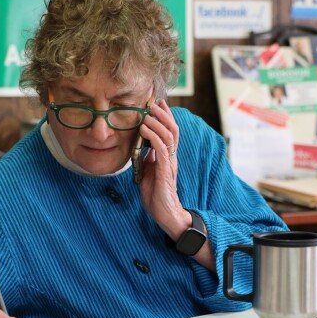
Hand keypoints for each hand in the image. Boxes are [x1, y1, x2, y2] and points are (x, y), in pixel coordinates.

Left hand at [137, 99, 187, 238]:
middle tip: (153, 103)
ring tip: (147, 113)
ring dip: (157, 122)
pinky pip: (162, 149)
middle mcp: (171, 157)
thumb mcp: (149, 173)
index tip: (158, 103)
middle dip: (163, 114)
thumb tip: (143, 148)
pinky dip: (153, 136)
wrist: (165, 214)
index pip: (170, 132)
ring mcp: (169, 163)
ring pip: (168, 136)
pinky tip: (144, 129)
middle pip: (172, 130)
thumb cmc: (156, 195)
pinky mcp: (165, 171)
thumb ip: (148, 160)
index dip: (166, 117)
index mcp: (168, 157)